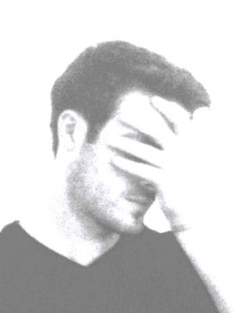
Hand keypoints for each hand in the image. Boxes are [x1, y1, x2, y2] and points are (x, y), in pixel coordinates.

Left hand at [108, 96, 213, 230]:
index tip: (153, 99)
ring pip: (145, 151)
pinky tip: (114, 160)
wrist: (199, 213)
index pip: (181, 121)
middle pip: (158, 132)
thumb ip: (196, 135)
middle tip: (121, 115)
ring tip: (111, 140)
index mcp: (194, 145)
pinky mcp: (165, 181)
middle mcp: (185, 153)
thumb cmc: (196, 182)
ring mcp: (174, 167)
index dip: (168, 108)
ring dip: (125, 144)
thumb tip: (201, 112)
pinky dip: (127, 164)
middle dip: (139, 122)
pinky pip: (141, 170)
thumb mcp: (201, 156)